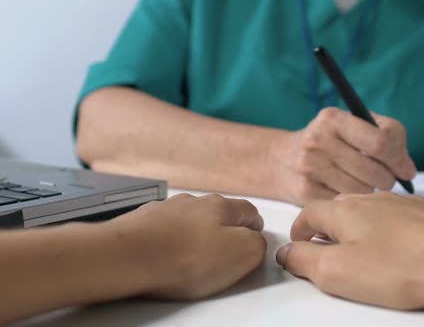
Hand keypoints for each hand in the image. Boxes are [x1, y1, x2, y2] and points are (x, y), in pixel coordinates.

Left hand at [113, 193, 266, 299]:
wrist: (128, 257)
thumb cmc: (186, 257)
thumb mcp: (242, 254)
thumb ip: (257, 245)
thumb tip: (257, 242)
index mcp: (221, 206)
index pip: (248, 212)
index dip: (255, 226)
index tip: (255, 236)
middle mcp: (193, 202)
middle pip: (217, 214)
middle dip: (224, 230)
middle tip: (225, 252)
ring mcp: (165, 210)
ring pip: (189, 220)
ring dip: (195, 234)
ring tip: (193, 256)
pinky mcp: (142, 223)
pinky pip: (164, 230)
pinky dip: (169, 240)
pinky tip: (166, 256)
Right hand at [271, 107, 415, 204]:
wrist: (280, 160)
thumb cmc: (327, 143)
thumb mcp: (350, 127)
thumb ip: (385, 138)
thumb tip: (408, 170)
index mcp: (334, 118)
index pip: (381, 141)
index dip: (399, 158)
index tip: (405, 169)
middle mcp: (319, 139)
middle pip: (375, 171)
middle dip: (387, 179)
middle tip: (384, 180)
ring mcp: (310, 166)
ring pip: (362, 191)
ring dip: (370, 192)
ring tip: (362, 183)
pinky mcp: (305, 191)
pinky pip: (345, 204)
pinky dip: (352, 203)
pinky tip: (346, 193)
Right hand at [276, 192, 423, 309]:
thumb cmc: (401, 269)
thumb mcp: (337, 273)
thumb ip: (303, 261)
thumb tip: (286, 252)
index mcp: (343, 209)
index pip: (307, 213)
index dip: (298, 233)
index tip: (299, 250)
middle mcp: (369, 199)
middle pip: (336, 210)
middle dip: (325, 231)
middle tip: (327, 257)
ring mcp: (400, 203)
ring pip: (365, 213)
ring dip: (355, 231)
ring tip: (362, 256)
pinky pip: (392, 219)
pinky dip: (383, 233)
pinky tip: (395, 252)